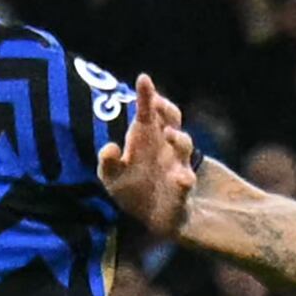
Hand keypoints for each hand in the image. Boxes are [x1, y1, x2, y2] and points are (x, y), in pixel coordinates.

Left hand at [94, 73, 198, 234]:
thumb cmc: (131, 187)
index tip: (142, 79)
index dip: (147, 96)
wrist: (150, 217)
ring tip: (169, 134)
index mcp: (147, 139)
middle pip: (172, 121)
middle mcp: (165, 148)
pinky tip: (182, 179)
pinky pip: (186, 182)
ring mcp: (177, 166)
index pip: (149, 113)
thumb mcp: (112, 175)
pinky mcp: (182, 190)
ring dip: (179, 139)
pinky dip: (184, 180)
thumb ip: (109, 161)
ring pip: (184, 147)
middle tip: (157, 102)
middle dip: (167, 110)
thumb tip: (110, 147)